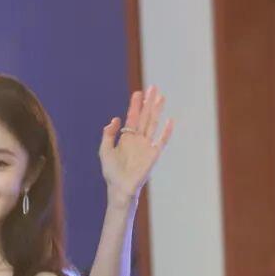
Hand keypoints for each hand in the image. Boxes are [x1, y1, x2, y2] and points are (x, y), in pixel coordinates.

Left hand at [101, 85, 173, 203]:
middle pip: (144, 117)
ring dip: (157, 111)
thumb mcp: (104, 150)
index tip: (138, 93)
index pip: (132, 118)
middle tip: (152, 88)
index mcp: (126, 138)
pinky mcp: (153, 155)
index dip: (135, 105)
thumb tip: (115, 119)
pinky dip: (166, 132)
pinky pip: (161, 141)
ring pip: (153, 124)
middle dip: (148, 102)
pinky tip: (170, 121)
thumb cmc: (111, 172)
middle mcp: (138, 140)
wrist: (119, 188)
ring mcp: (146, 146)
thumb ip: (108, 134)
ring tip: (161, 97)